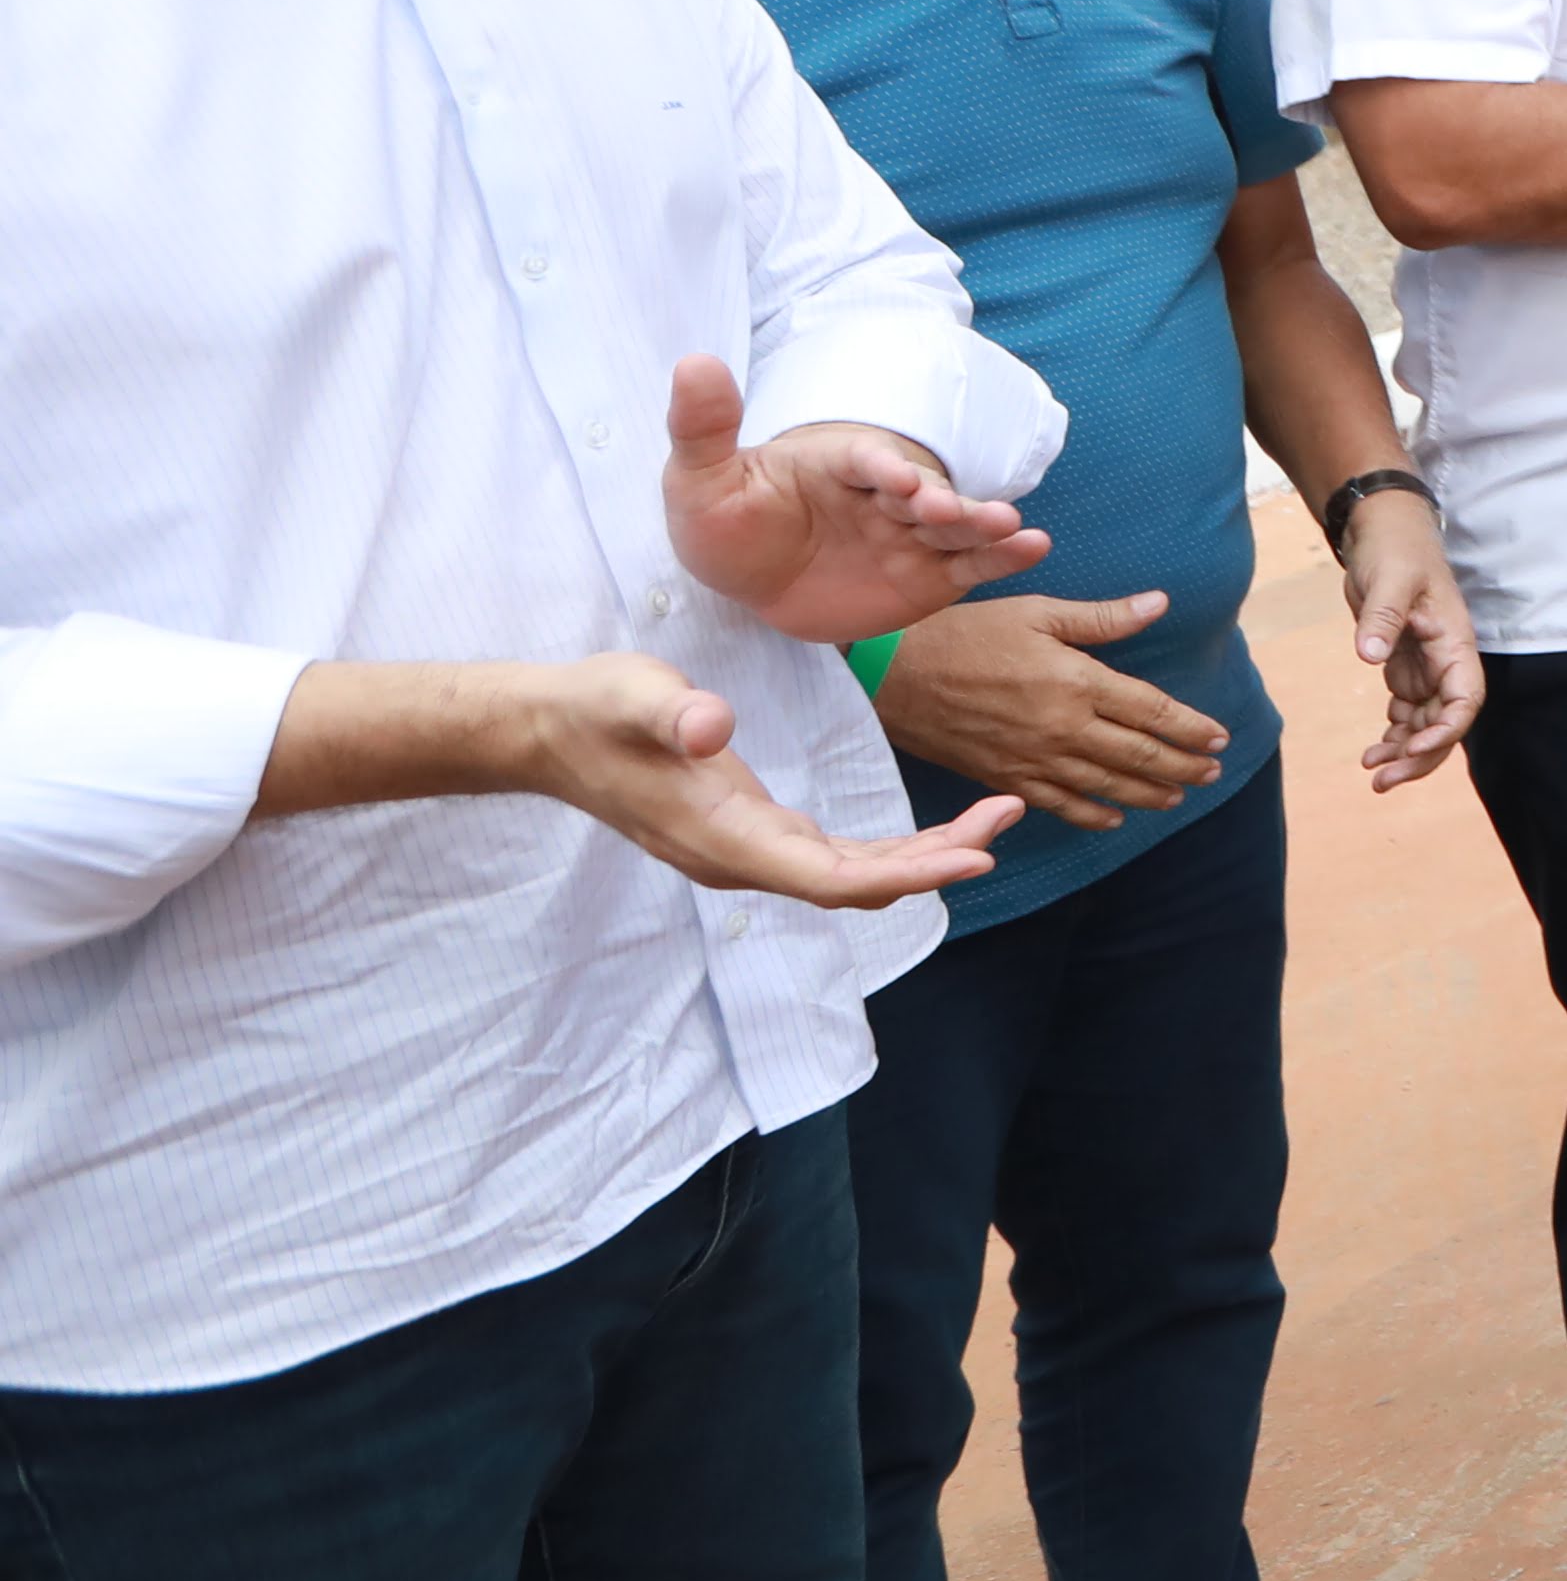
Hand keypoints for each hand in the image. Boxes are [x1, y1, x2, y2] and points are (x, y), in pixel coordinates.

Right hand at [523, 651, 1024, 906]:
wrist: (544, 730)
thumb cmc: (592, 708)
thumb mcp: (632, 696)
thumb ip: (673, 714)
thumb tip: (710, 729)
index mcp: (724, 838)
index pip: (834, 877)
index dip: (910, 872)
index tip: (977, 854)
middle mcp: (740, 860)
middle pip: (858, 884)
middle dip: (937, 859)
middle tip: (1007, 817)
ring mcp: (743, 851)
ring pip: (849, 875)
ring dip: (921, 856)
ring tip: (990, 818)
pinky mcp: (746, 833)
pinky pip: (832, 858)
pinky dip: (888, 850)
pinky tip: (931, 831)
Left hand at [663, 357, 1040, 644]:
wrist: (752, 585)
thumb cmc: (727, 526)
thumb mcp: (699, 480)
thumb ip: (702, 427)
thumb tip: (695, 361)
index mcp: (835, 464)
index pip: (862, 459)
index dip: (881, 465)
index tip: (896, 478)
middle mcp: (882, 495)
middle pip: (919, 493)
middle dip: (938, 500)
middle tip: (946, 510)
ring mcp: (909, 536)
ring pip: (953, 527)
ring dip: (983, 524)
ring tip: (1013, 527)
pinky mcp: (929, 576)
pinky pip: (969, 566)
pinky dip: (1003, 557)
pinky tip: (1033, 548)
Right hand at [868, 591, 1226, 831]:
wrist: (892, 672)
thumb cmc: (966, 632)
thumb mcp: (1037, 612)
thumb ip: (1103, 618)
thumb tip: (1159, 604)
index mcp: (1078, 682)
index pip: (1154, 712)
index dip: (1192, 728)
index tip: (1220, 737)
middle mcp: (1064, 728)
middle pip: (1140, 757)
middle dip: (1183, 766)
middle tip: (1213, 772)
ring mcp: (1035, 759)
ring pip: (1108, 787)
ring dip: (1150, 794)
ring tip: (1180, 796)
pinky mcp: (1005, 778)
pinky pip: (1060, 806)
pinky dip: (1093, 815)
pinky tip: (1114, 818)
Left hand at [1331, 497, 1481, 789]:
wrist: (1381, 530)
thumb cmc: (1395, 548)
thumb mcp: (1389, 579)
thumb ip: (1381, 619)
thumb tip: (1369, 657)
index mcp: (1455, 643)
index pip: (1465, 699)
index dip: (1447, 730)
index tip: (1414, 747)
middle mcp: (1446, 661)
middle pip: (1446, 723)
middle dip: (1420, 755)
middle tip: (1382, 779)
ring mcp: (1426, 667)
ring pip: (1426, 724)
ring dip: (1405, 751)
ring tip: (1372, 770)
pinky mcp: (1403, 666)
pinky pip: (1407, 713)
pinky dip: (1394, 735)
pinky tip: (1372, 751)